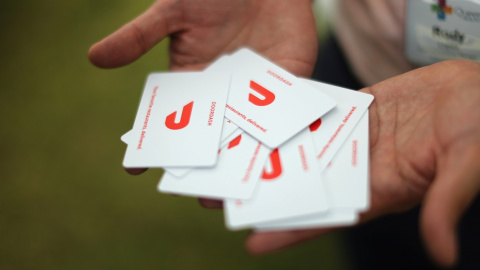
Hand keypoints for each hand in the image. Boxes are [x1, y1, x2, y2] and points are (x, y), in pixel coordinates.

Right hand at [90, 0, 317, 174]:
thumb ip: (140, 35)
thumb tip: (94, 57)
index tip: (135, 170)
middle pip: (211, 139)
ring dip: (242, 164)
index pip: (169, 120)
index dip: (153, 144)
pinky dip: (282, 138)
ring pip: (248, 136)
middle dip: (205, 168)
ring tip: (236, 193)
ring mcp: (257, 94)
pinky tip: (277, 162)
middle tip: (198, 196)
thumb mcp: (173, 10)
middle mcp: (224, 95)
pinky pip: (286, 115)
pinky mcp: (289, 84)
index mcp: (192, 83)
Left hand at [245, 60, 479, 267]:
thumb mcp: (467, 165)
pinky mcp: (357, 112)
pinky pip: (319, 116)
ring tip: (233, 157)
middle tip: (222, 198)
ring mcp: (356, 138)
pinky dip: (294, 118)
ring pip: (306, 149)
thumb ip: (445, 203)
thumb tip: (443, 254)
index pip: (329, 216)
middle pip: (305, 184)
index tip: (253, 243)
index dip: (292, 231)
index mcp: (382, 189)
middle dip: (266, 192)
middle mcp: (361, 168)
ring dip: (272, 154)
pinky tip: (266, 117)